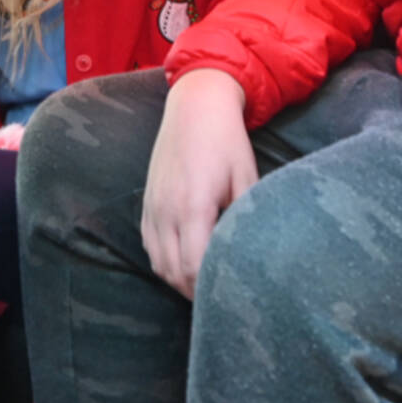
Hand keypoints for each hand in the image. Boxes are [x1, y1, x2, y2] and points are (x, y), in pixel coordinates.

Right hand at [140, 69, 254, 298]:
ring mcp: (153, 206)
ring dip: (178, 279)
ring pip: (158, 263)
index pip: (193, 268)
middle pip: (174, 273)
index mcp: (193, 206)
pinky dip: (164, 261)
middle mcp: (167, 210)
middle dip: (195, 291)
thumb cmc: (226, 141)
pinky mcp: (147, 202)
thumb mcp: (246, 177)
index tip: (230, 294)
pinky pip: (149, 245)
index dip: (209, 288)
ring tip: (204, 283)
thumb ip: (247, 216)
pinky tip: (183, 262)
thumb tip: (255, 252)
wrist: (195, 106)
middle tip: (220, 296)